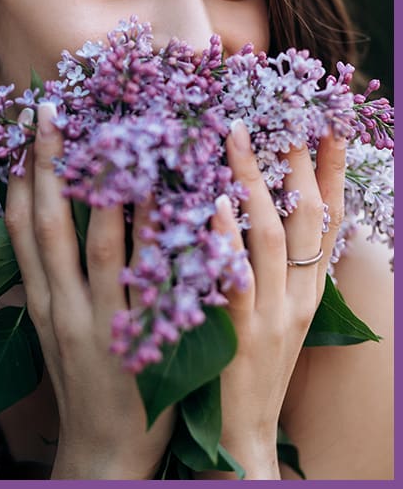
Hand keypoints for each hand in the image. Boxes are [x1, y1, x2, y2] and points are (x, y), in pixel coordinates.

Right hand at [4, 102, 173, 479]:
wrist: (104, 455)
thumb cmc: (83, 383)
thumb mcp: (56, 331)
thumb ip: (55, 280)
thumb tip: (51, 222)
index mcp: (44, 303)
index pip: (21, 233)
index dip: (21, 180)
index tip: (24, 135)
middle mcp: (66, 308)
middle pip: (52, 226)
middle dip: (52, 166)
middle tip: (52, 111)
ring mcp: (105, 324)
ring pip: (105, 247)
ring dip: (113, 191)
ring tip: (122, 138)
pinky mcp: (147, 341)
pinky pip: (158, 283)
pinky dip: (168, 240)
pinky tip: (185, 202)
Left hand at [205, 120, 345, 479]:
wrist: (240, 436)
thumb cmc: (251, 365)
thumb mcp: (277, 313)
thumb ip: (273, 266)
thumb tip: (257, 207)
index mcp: (310, 289)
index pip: (329, 220)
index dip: (333, 171)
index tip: (331, 125)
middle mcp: (299, 296)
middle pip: (306, 218)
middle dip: (299, 162)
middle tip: (284, 113)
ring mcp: (272, 315)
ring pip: (271, 237)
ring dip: (255, 182)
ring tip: (236, 136)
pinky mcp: (238, 335)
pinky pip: (236, 279)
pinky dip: (227, 240)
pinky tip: (215, 206)